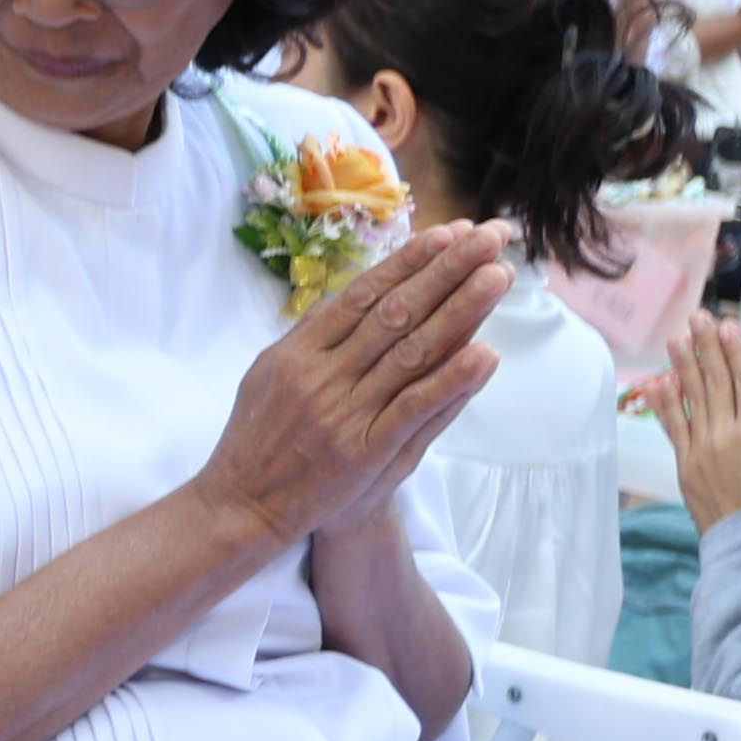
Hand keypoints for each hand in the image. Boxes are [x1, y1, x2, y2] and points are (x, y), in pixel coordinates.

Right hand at [196, 218, 510, 550]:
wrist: (241, 507)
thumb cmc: (259, 438)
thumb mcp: (269, 376)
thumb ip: (314, 338)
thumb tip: (360, 297)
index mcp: (296, 352)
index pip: (363, 295)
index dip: (409, 262)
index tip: (449, 233)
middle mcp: (321, 376)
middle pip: (395, 313)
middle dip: (447, 270)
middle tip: (490, 236)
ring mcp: (343, 413)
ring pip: (411, 352)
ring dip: (461, 310)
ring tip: (499, 276)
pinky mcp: (364, 451)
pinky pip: (414, 408)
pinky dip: (451, 379)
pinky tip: (485, 353)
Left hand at [659, 311, 740, 529]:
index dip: (736, 352)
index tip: (727, 327)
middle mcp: (733, 434)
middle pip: (718, 381)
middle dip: (707, 347)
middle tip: (698, 318)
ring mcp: (706, 448)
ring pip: (694, 398)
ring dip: (684, 365)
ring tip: (677, 338)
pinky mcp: (686, 463)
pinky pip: (674, 427)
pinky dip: (666, 403)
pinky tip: (657, 381)